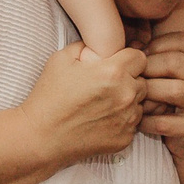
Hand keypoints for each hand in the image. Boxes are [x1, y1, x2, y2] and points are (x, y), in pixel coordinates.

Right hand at [22, 43, 146, 164]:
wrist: (40, 137)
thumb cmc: (49, 96)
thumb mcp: (61, 58)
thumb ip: (88, 46)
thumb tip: (103, 44)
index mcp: (113, 72)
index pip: (140, 57)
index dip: (126, 59)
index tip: (114, 65)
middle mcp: (126, 95)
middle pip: (143, 80)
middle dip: (128, 80)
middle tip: (105, 86)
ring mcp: (127, 119)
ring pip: (140, 102)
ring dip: (127, 100)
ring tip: (102, 104)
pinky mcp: (125, 138)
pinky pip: (133, 123)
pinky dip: (122, 120)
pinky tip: (101, 120)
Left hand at [134, 31, 183, 152]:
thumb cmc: (173, 101)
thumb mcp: (169, 75)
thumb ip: (154, 56)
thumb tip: (132, 44)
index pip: (182, 40)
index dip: (157, 44)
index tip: (141, 56)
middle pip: (175, 62)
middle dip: (148, 68)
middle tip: (132, 78)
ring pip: (173, 90)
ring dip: (147, 93)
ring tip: (135, 98)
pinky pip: (165, 121)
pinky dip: (147, 121)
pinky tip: (139, 120)